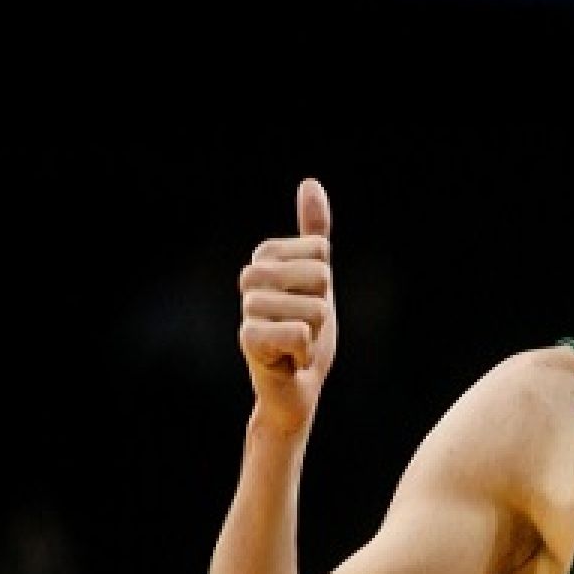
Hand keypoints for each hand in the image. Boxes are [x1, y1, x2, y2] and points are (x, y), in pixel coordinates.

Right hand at [238, 177, 338, 436]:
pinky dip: (304, 353)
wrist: (296, 389)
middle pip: (320, 274)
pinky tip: (288, 361)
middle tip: (304, 327)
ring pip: (314, 308)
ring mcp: (247, 309)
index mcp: (265, 258)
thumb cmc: (306, 334)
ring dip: (315, 335)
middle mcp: (250, 278)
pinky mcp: (248, 341)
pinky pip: (299, 333)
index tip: (307, 303)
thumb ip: (313, 233)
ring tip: (295, 345)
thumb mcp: (317, 279)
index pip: (321, 252)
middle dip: (323, 308)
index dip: (325, 284)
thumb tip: (310, 183)